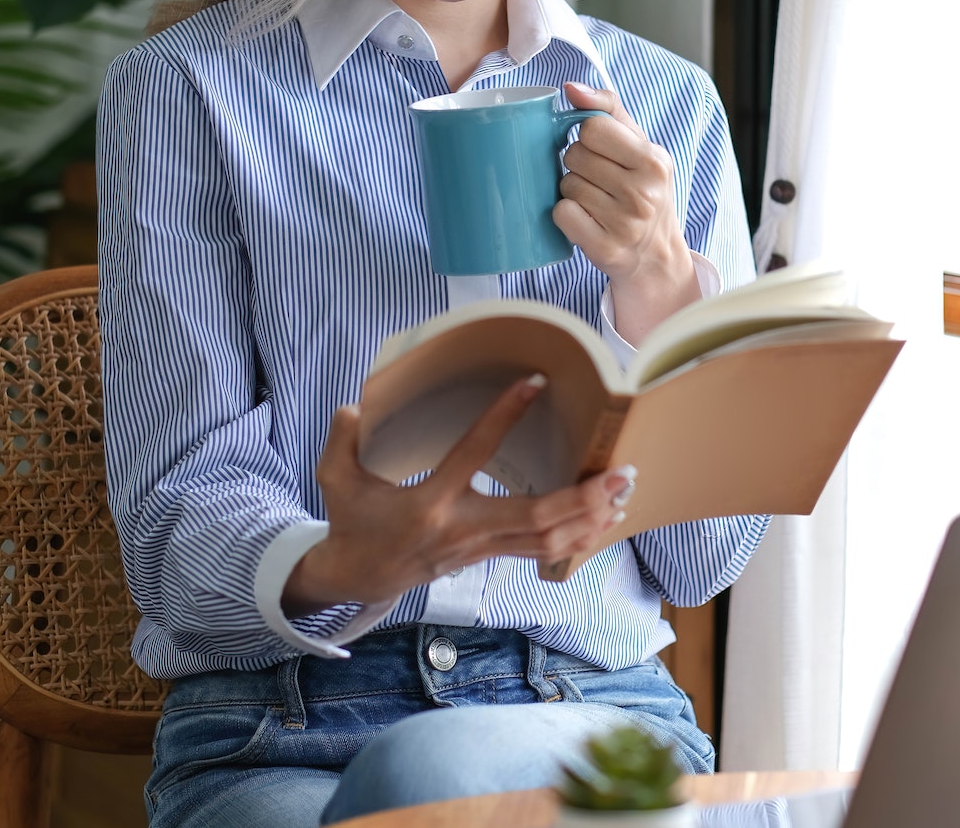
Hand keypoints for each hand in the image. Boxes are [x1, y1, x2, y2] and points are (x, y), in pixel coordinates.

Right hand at [282, 375, 637, 615]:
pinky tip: (606, 520)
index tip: (535, 383)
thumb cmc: (354, 521)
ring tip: (624, 492)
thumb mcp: (336, 479)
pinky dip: (579, 537)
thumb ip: (341, 442)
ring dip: (591, 518)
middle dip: (582, 497)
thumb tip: (353, 408)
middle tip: (620, 471)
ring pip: (548, 541)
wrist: (359, 577)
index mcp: (430, 503)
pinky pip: (544, 551)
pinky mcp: (490, 556)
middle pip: (535, 518)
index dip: (504, 416)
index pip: (474, 453)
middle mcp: (464, 530)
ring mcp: (481, 548)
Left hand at [554, 82, 700, 341]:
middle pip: (574, 156)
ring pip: (566, 185)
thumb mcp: (639, 147)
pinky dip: (566, 215)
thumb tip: (571, 88)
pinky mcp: (604, 248)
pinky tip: (585, 219)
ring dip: (572, 191)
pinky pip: (562, 214)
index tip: (599, 151)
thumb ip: (608, 110)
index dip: (587, 137)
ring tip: (595, 201)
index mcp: (653, 161)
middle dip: (578, 165)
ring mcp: (625, 224)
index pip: (592, 128)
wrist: (656, 254)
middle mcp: (644, 193)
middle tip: (598, 181)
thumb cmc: (643, 191)